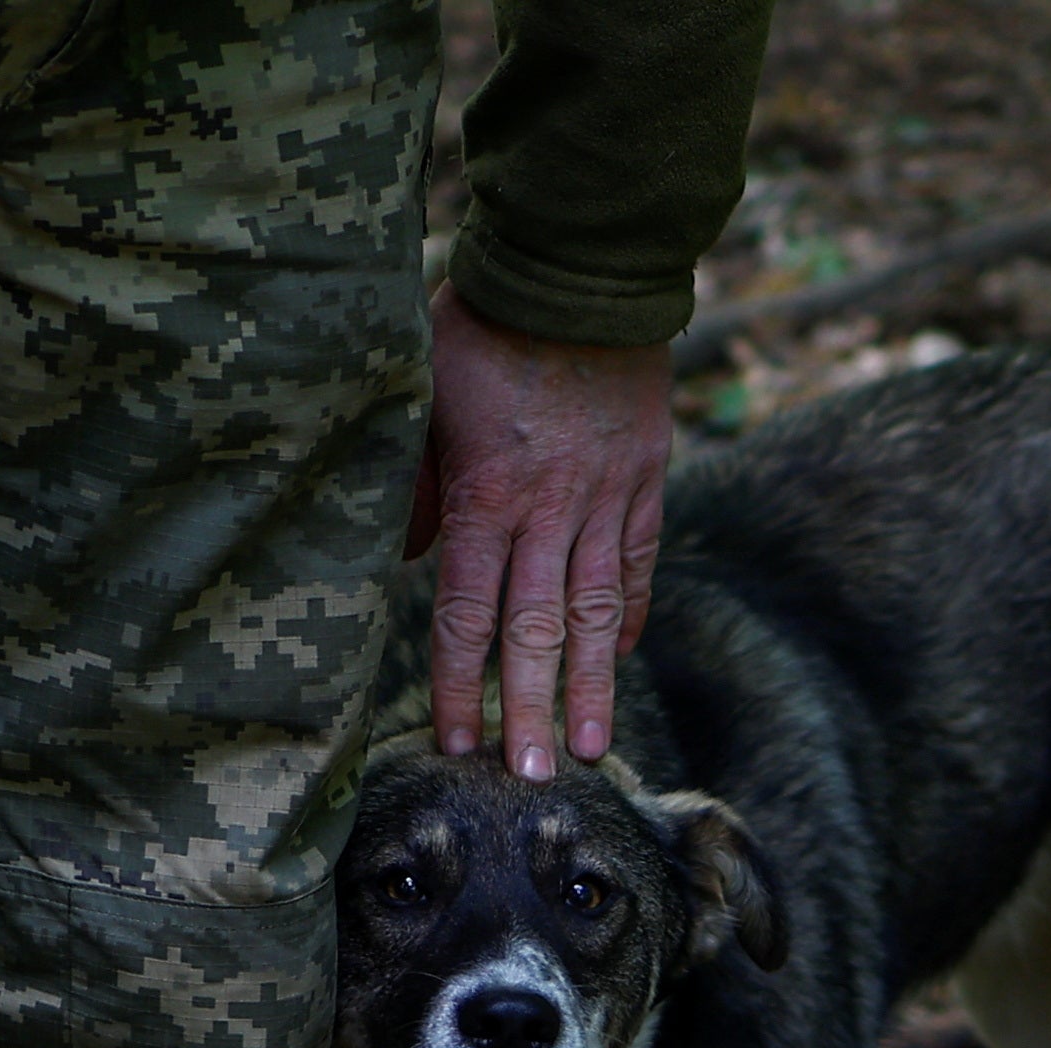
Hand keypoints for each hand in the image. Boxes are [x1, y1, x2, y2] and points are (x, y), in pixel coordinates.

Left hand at [405, 280, 672, 781]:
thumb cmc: (480, 327)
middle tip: (534, 780)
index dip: (459, 683)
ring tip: (593, 749)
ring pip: (597, 608)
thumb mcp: (421, 399)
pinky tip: (621, 659)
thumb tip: (404, 564)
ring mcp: (606, 495)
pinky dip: (628, 614)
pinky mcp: (645, 474)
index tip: (456, 742)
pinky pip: (636, 561)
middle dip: (534, 710)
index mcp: (487, 496)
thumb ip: (415, 489)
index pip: (466, 614)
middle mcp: (551, 509)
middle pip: (539, 629)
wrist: (578, 263)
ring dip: (594, 684)